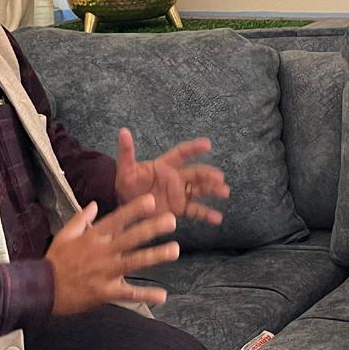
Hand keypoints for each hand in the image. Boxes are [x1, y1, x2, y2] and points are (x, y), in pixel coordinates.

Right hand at [45, 195, 179, 314]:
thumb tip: (93, 205)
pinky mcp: (105, 292)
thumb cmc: (55, 262)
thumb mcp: (64, 235)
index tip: (151, 201)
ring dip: (155, 256)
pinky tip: (162, 295)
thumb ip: (81, 219)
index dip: (134, 210)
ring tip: (174, 250)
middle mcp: (102, 252)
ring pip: (134, 262)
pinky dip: (145, 295)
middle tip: (172, 220)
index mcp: (93, 237)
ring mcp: (105, 272)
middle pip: (131, 238)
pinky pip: (128, 294)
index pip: (117, 219)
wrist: (43, 289)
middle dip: (152, 228)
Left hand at [112, 127, 229, 225]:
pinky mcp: (179, 208)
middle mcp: (175, 178)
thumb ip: (126, 152)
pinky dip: (206, 214)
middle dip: (208, 174)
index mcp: (164, 166)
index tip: (207, 144)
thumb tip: (123, 131)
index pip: (182, 153)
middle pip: (195, 173)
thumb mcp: (125, 168)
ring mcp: (179, 194)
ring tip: (224, 191)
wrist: (126, 206)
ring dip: (213, 190)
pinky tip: (217, 218)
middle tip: (220, 177)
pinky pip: (195, 211)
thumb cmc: (126, 184)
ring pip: (199, 190)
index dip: (194, 148)